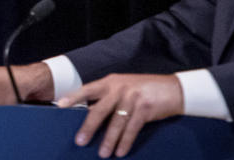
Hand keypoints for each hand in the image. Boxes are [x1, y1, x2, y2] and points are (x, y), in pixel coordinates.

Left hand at [56, 73, 182, 157]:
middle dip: (89, 127)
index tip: (60, 106)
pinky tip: (120, 152)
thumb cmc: (145, 89)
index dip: (74, 97)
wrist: (173, 89)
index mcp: (111, 81)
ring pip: (115, 123)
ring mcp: (132, 98)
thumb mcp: (124, 87)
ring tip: (102, 153)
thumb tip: (90, 114)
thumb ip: (109, 97)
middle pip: (99, 110)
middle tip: (80, 141)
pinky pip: (131, 129)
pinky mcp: (144, 108)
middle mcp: (119, 88)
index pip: (88, 89)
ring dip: (108, 141)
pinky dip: (125, 142)